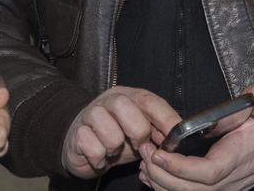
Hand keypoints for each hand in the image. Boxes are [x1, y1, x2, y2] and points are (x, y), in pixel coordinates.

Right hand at [62, 86, 180, 178]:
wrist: (82, 143)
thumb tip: (176, 140)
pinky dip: (100, 158)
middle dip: (137, 131)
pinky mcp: (77, 132)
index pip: (149, 100)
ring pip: (108, 128)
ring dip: (115, 147)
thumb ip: (156, 131)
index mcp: (130, 96)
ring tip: (114, 150)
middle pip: (125, 106)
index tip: (175, 138)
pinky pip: (92, 147)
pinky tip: (101, 157)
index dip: (165, 118)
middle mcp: (109, 100)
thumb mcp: (140, 133)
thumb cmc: (116, 135)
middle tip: (139, 145)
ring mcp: (91, 114)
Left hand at [138, 85, 253, 190]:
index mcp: (239, 157)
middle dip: (163, 177)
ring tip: (144, 164)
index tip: (159, 154)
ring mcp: (226, 188)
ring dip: (163, 185)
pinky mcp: (220, 189)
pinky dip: (169, 190)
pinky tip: (153, 177)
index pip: (208, 172)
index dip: (181, 168)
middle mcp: (231, 179)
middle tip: (143, 153)